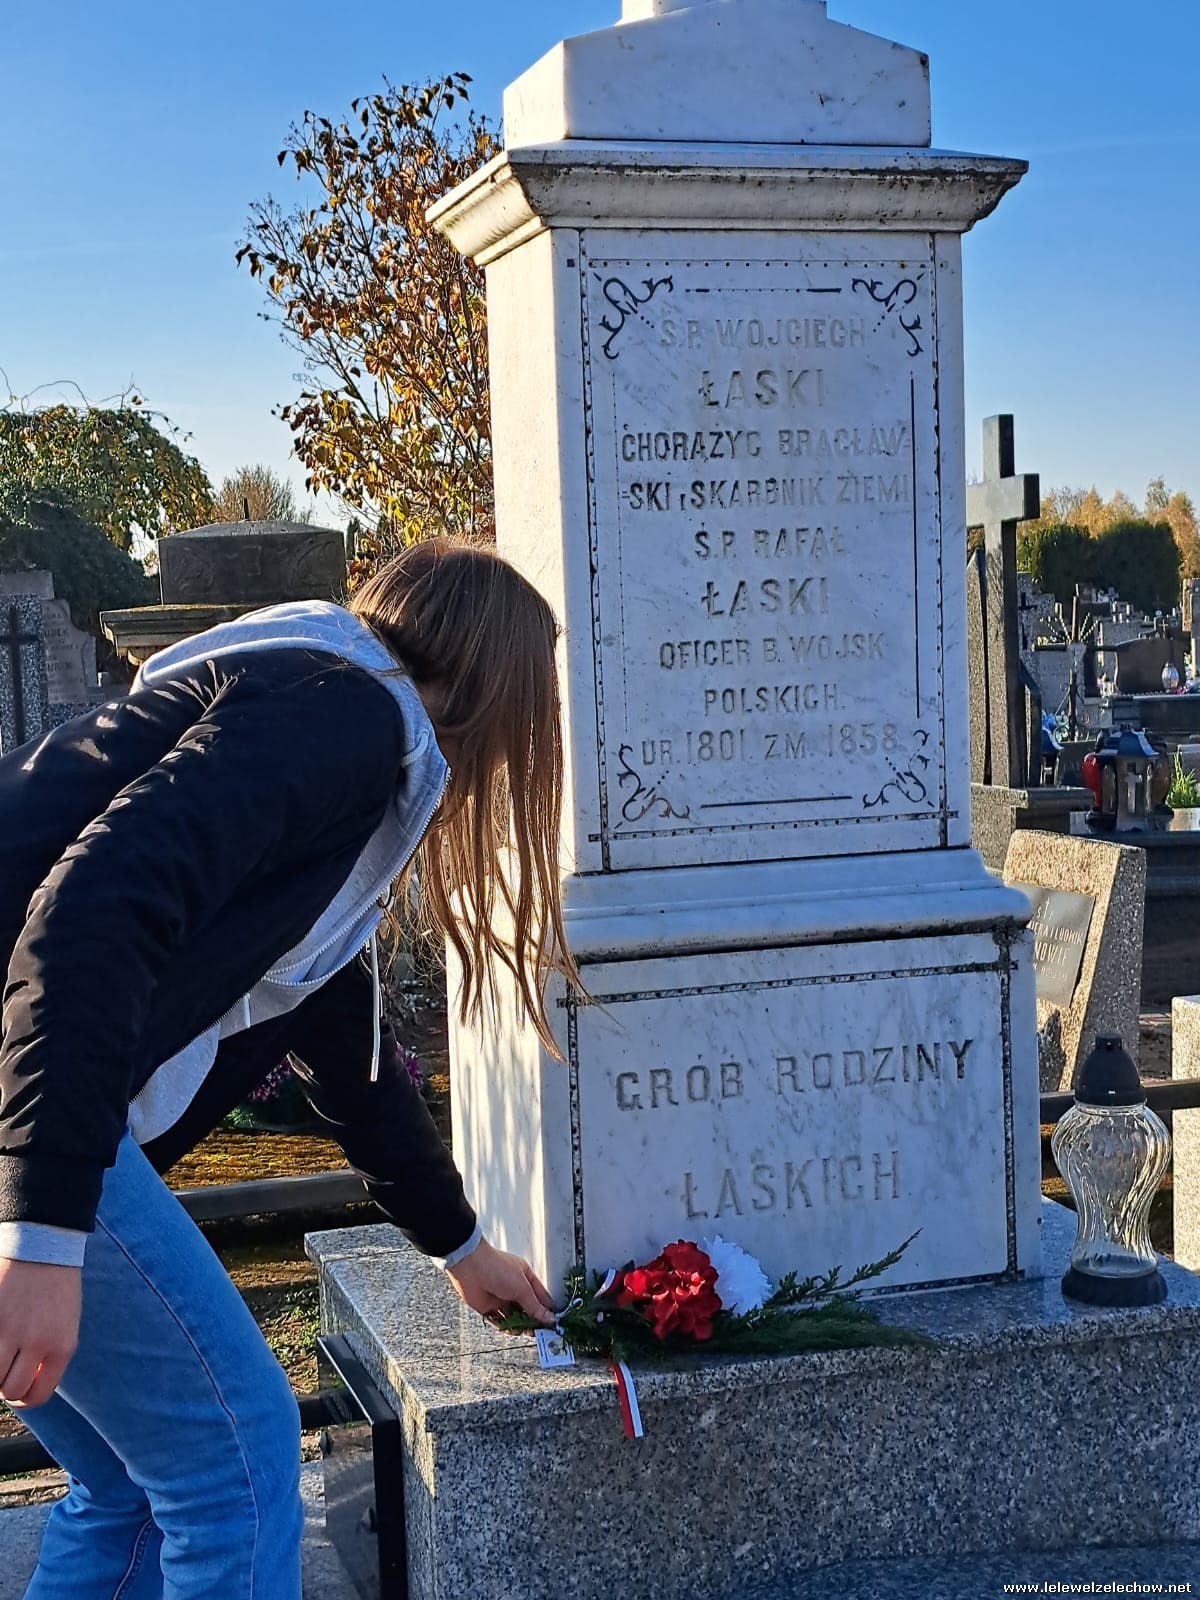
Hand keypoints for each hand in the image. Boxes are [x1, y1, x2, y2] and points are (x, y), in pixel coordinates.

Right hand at [0, 1259, 80, 1407]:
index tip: (17, 1387)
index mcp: (62, 1346)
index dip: (24, 1398)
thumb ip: (50, 1353)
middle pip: (10, 1391)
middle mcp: (37, 1342)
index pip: (38, 1396)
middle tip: (5, 1367)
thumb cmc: (56, 1283)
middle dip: (4, 1385)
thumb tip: (28, 1382)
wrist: (44, 1243)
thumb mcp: (66, 1322)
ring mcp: (10, 1330)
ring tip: (1, 1352)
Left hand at [446, 1238, 555, 1327]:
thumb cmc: (496, 1268)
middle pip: (528, 1309)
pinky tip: (511, 1330)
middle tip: (540, 1332)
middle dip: (534, 1321)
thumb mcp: (522, 1287)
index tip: (553, 1324)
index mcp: (525, 1278)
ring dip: (521, 1325)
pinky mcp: (488, 1308)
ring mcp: (501, 1298)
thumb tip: (548, 1318)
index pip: (541, 1298)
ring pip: (515, 1317)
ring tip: (526, 1331)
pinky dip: (506, 1327)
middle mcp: (514, 1288)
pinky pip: (500, 1322)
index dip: (547, 1311)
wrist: (470, 1268)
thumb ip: (535, 1306)